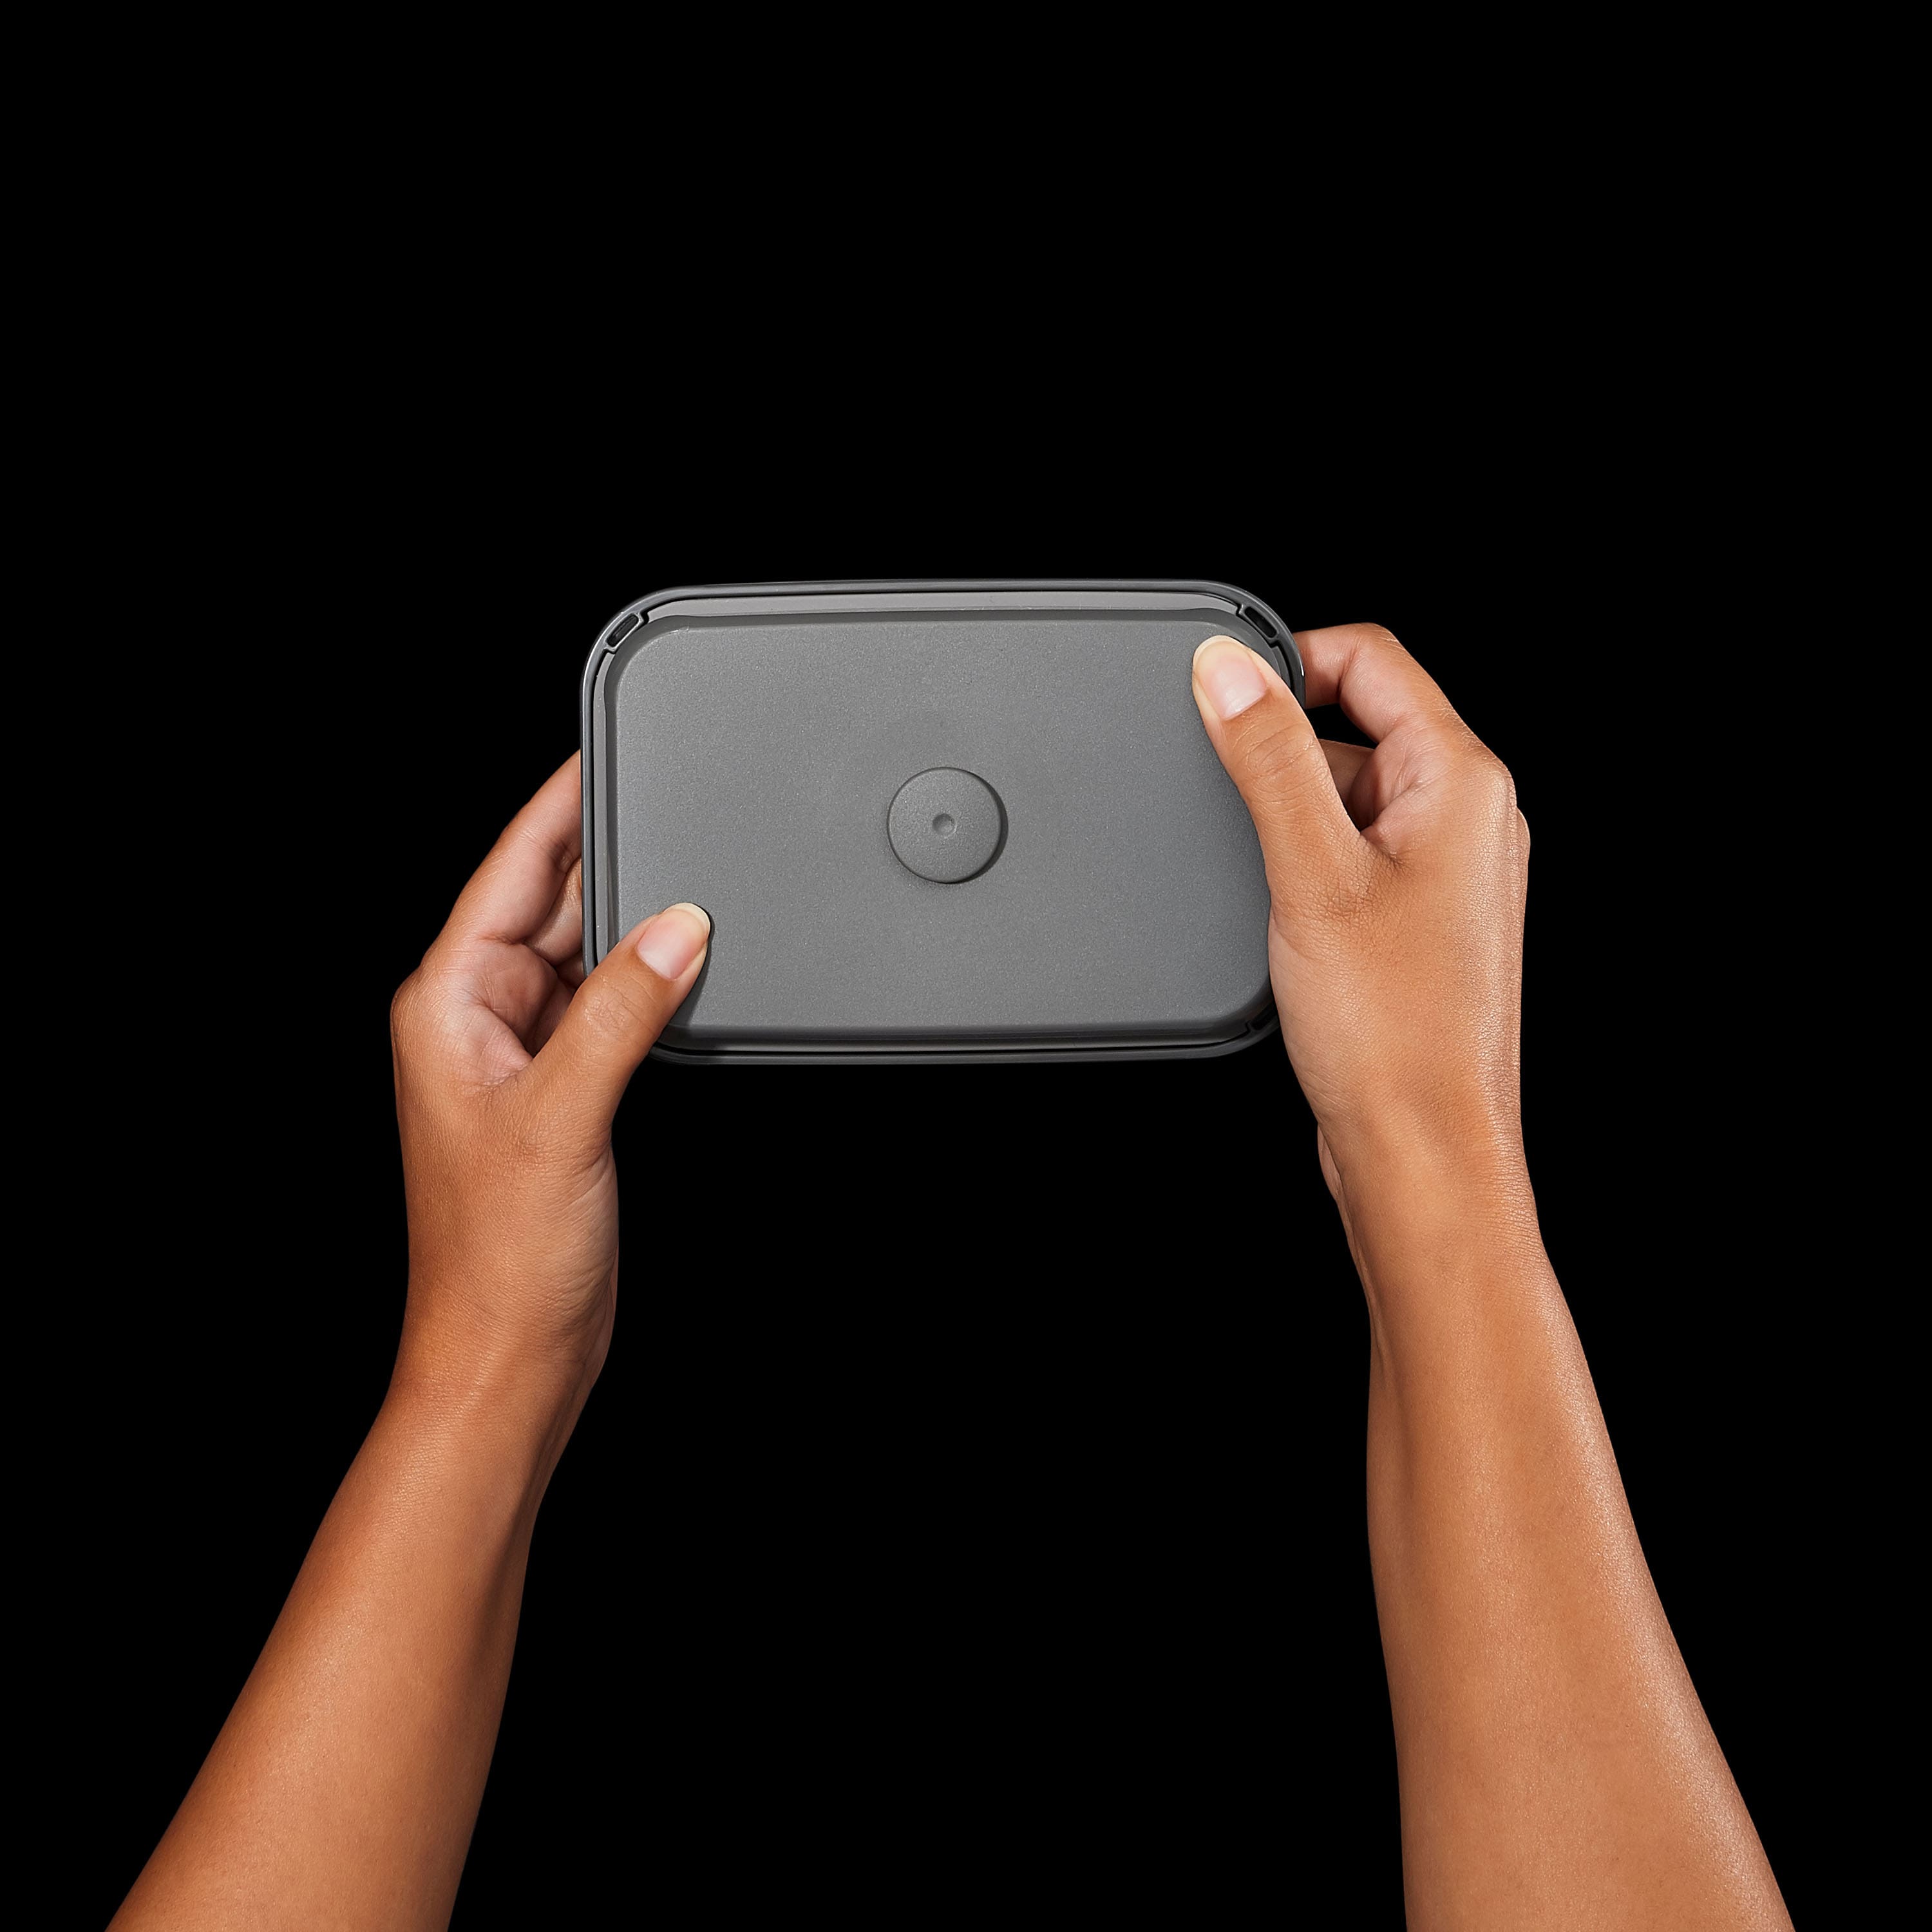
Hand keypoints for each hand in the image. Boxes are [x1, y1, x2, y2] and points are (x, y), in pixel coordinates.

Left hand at [387, 753, 708, 1435]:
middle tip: (677, 801)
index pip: (509, 872)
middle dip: (611, 856)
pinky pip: (610, 1004)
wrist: (510, 1356)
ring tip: (695, 872)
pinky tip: (685, 962)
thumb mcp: (562, 1118)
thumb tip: (676, 927)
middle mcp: (480, 1019)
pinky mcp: (566, 1091)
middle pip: (552, 903)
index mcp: (447, 1005)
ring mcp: (524, 1054)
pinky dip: (648, 979)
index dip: (557, 805)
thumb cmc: (498, 1261)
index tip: (599, 748)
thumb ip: (621, 1014)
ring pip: (587, 952)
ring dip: (635, 920)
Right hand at [1191, 625, 1531, 1209]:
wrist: (1422, 1148)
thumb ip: (1268, 759)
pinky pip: (1354, 852)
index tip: (1223, 691)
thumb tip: (1229, 670)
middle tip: (1241, 810)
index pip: (1373, 659)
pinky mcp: (1419, 918)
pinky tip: (1289, 917)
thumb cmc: (1394, 1033)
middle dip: (1286, 752)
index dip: (1290, 660)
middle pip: (1358, 723)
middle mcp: (1470, 817)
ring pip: (1351, 793)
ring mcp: (1449, 870)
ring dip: (1295, 816)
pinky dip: (1309, 864)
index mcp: (1464, 782)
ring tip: (1279, 886)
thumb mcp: (1311, 872)